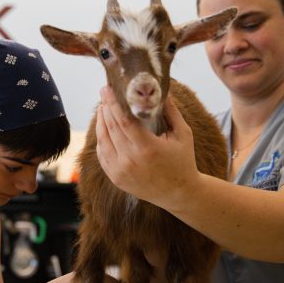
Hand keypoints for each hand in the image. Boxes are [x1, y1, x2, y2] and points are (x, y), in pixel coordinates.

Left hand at [95, 85, 198, 209]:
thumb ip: (171, 111)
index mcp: (147, 148)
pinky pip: (102, 155)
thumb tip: (161, 89)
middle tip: (104, 92)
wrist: (179, 193)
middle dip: (106, 107)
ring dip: (100, 121)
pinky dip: (101, 139)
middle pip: (110, 128)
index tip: (107, 88)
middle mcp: (130, 161)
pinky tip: (104, 128)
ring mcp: (120, 171)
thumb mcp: (183, 134)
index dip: (113, 103)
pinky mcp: (116, 178)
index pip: (123, 121)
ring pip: (102, 140)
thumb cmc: (183, 161)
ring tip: (103, 108)